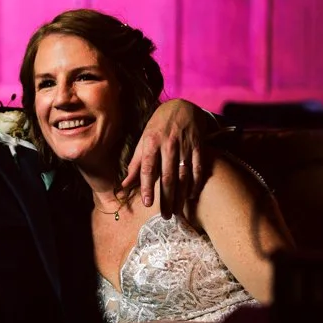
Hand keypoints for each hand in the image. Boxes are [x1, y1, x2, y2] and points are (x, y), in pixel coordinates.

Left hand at [120, 99, 217, 216]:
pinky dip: (195, 183)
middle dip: (166, 198)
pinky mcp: (199, 146)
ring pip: (184, 175)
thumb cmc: (158, 127)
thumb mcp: (143, 141)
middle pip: (168, 176)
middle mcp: (169, 144)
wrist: (182, 106)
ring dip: (180, 196)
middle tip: (165, 216)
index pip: (148, 168)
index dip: (147, 186)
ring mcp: (185, 145)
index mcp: (152, 143)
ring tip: (176, 211)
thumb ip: (135, 164)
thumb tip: (123, 186)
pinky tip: (191, 196)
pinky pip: (198, 168)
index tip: (147, 203)